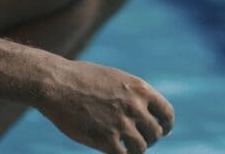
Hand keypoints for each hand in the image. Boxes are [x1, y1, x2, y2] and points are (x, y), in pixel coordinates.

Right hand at [38, 59, 174, 153]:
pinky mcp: (106, 140)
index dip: (166, 125)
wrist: (57, 84)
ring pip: (142, 147)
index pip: (167, 113)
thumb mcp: (115, 78)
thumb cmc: (82, 78)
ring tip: (125, 146)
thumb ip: (132, 95)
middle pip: (155, 133)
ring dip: (135, 149)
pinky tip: (112, 150)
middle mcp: (135, 107)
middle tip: (137, 139)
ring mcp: (121, 124)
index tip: (162, 130)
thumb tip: (145, 112)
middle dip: (149, 138)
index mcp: (140, 89)